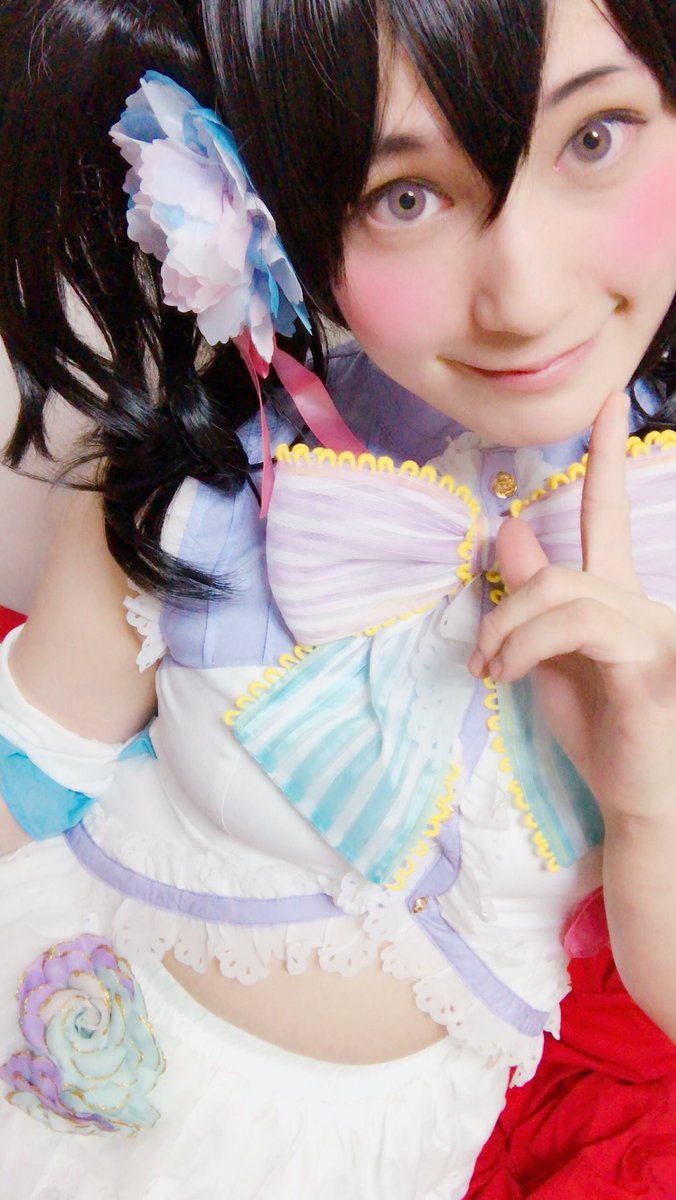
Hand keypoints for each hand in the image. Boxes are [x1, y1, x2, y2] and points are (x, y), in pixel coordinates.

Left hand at [468, 392, 675, 825]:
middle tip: (479, 657)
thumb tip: (510, 528)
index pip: (609, 515)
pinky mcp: (652, 662)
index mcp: (619, 600)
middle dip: (504, 607)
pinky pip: (575, 625)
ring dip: (509, 630)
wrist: (641, 805)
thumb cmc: (604, 734)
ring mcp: (654, 630)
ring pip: (563, 590)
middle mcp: (643, 604)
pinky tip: (510, 675)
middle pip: (560, 568)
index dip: (606, 458)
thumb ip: (531, 599)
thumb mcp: (549, 660)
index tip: (607, 402)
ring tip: (494, 669)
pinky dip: (526, 645)